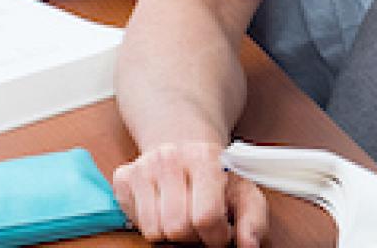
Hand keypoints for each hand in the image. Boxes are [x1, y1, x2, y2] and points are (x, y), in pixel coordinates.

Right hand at [113, 141, 266, 246]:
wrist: (186, 139)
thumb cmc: (216, 171)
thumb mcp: (243, 190)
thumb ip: (253, 220)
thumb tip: (249, 245)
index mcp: (203, 158)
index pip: (205, 216)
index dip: (217, 236)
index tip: (222, 233)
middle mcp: (169, 158)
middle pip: (177, 228)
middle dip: (194, 236)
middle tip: (202, 226)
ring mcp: (143, 167)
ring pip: (154, 231)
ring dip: (172, 233)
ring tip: (185, 216)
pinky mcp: (123, 178)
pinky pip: (136, 223)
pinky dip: (152, 224)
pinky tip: (165, 209)